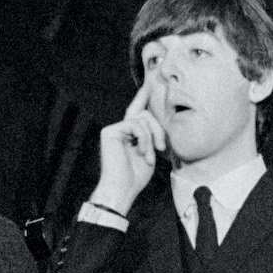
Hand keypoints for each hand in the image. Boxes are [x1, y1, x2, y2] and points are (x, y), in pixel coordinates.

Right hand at [94, 76, 166, 210]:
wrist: (122, 190)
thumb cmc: (136, 177)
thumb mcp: (150, 153)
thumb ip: (152, 135)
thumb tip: (158, 120)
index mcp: (129, 134)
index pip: (139, 111)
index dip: (143, 96)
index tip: (150, 82)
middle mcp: (120, 129)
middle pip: (145, 114)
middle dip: (158, 129)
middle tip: (162, 148)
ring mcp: (114, 129)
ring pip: (142, 118)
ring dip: (151, 138)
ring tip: (150, 156)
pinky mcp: (110, 131)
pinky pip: (135, 124)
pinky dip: (144, 138)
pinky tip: (143, 152)